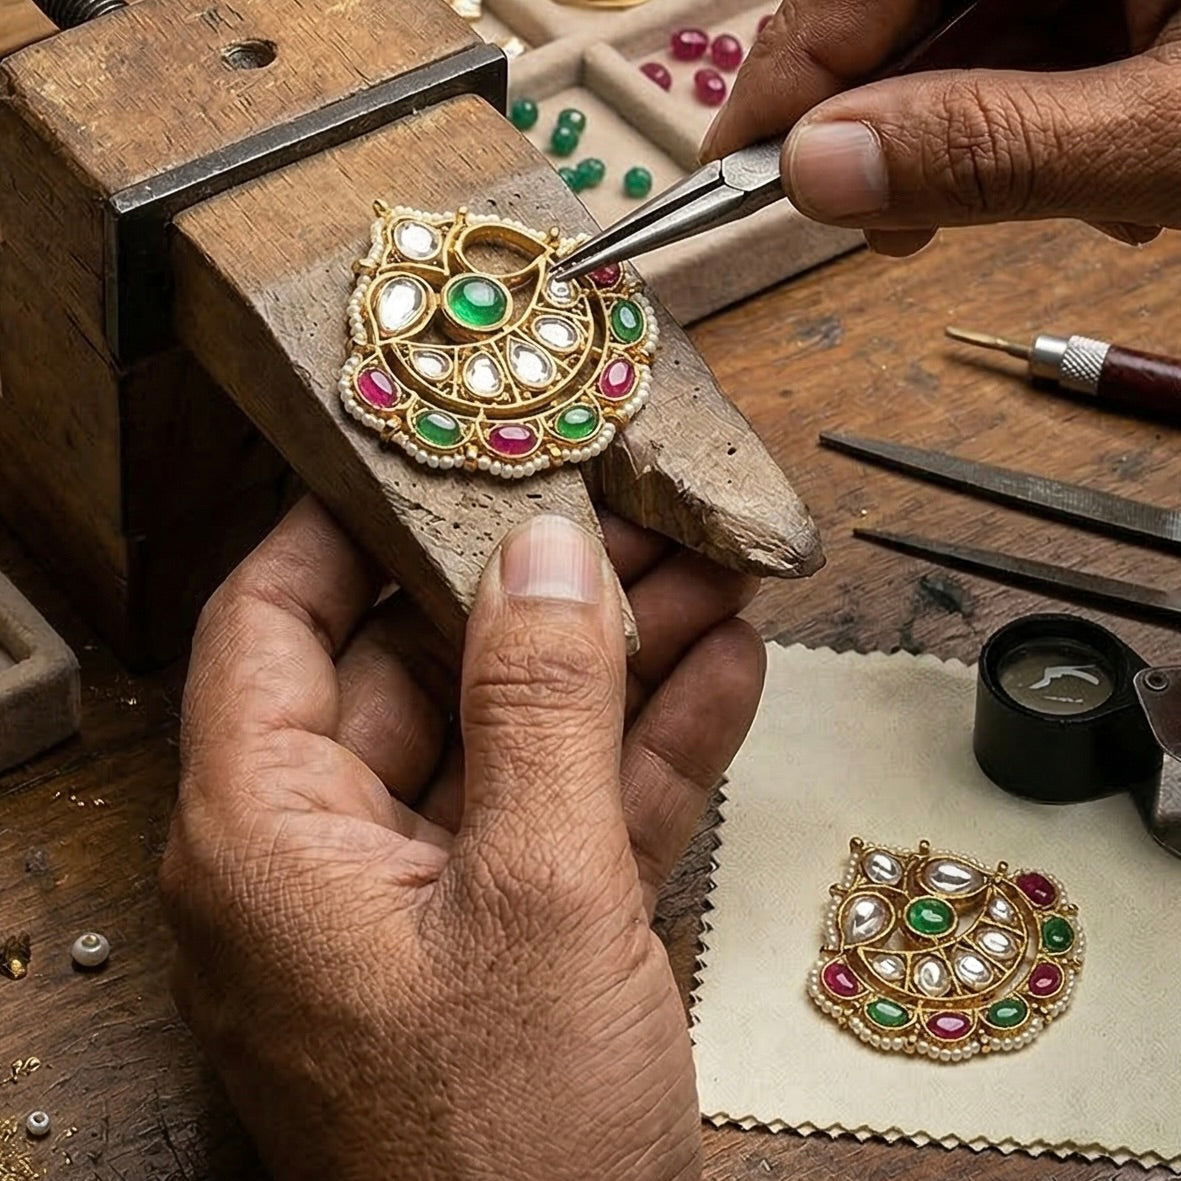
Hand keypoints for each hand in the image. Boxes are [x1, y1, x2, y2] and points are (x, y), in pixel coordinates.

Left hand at [160, 497, 763, 1180]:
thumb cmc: (508, 1151)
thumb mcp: (536, 898)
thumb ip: (539, 710)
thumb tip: (545, 556)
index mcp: (269, 837)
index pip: (273, 625)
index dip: (347, 528)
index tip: (430, 458)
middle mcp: (331, 857)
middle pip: (421, 668)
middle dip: (537, 591)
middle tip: (626, 516)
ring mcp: (431, 894)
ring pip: (516, 735)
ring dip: (616, 659)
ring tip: (705, 576)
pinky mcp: (516, 933)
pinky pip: (574, 809)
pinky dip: (648, 746)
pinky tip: (723, 673)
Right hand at [703, 2, 1179, 254]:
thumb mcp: (1162, 137)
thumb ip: (990, 150)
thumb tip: (820, 170)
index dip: (789, 80)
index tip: (730, 171)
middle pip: (909, 13)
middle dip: (901, 127)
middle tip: (892, 228)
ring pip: (974, 39)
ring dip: (988, 143)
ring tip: (1080, 206)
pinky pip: (1041, 46)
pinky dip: (1046, 125)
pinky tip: (1107, 178)